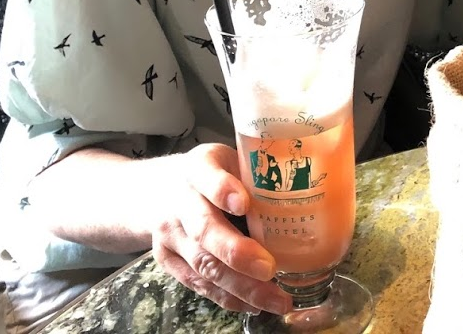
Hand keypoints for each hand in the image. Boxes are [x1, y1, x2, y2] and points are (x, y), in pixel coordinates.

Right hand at [148, 144, 292, 314]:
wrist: (158, 190)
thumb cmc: (212, 173)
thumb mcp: (230, 158)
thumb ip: (256, 174)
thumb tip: (304, 194)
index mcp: (198, 168)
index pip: (208, 177)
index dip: (224, 190)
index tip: (244, 204)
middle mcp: (179, 202)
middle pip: (205, 230)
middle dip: (237, 253)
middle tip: (270, 269)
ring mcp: (170, 235)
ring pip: (203, 265)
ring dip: (241, 286)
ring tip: (276, 299)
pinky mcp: (168, 261)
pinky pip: (199, 284)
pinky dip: (228, 297)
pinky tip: (254, 304)